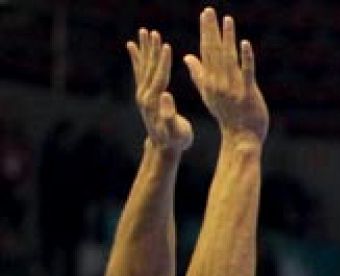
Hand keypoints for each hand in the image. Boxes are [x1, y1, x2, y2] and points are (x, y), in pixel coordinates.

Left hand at [127, 28, 191, 152]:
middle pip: (148, 68)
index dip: (162, 62)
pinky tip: (133, 46)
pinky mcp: (143, 94)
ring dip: (144, 49)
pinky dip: (136, 58)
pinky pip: (139, 72)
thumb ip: (170, 115)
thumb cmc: (175, 141)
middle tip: (152, 32)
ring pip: (143, 67)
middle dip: (151, 50)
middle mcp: (144, 95)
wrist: (163, 148)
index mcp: (154, 101)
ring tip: (144, 32)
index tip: (165, 45)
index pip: (159, 77)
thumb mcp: (177, 131)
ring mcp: (142, 94)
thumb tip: (166, 96)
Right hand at [182, 8, 267, 142]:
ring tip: (227, 20)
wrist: (240, 136)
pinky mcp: (248, 93)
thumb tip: (188, 56)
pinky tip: (244, 43)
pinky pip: (247, 72)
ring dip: (228, 38)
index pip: (206, 51)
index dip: (206, 32)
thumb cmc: (226, 114)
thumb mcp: (208, 93)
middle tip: (209, 11)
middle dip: (211, 30)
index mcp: (209, 80)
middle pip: (214, 51)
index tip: (204, 15)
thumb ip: (199, 74)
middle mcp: (218, 81)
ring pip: (229, 58)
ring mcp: (233, 87)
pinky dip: (246, 57)